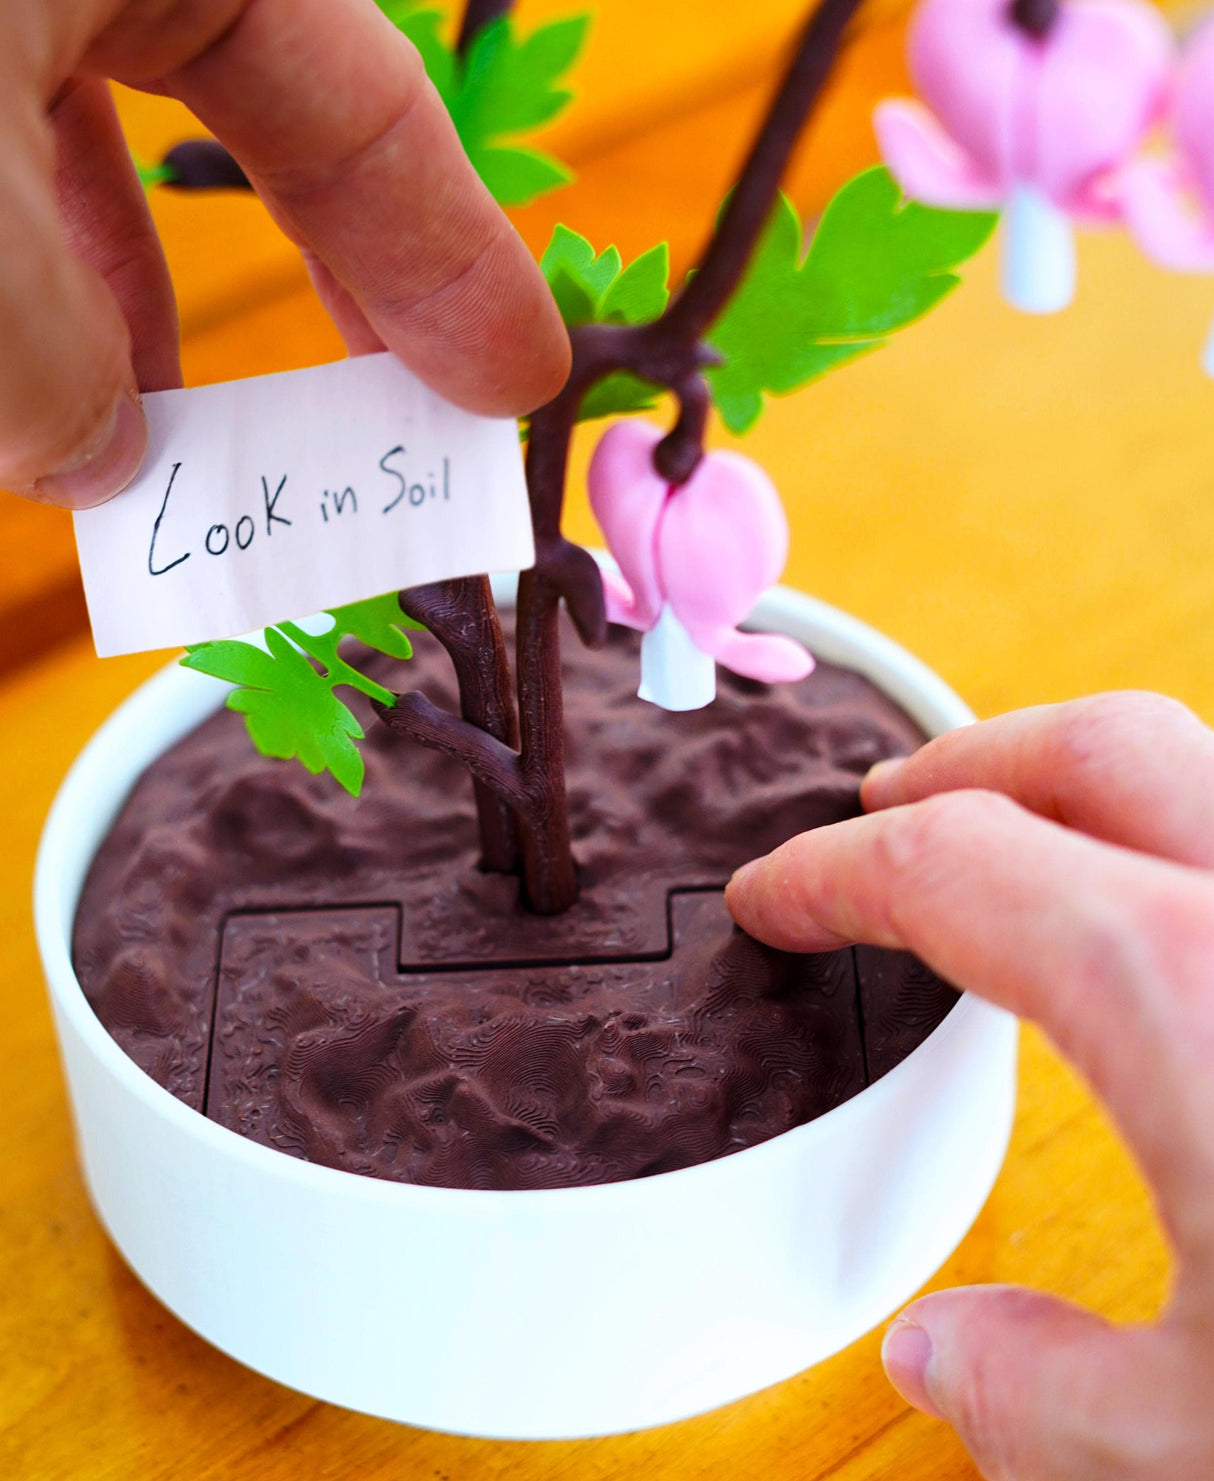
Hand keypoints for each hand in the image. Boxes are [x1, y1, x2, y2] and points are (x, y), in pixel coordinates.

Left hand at [0, 0, 569, 508]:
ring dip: (151, 293)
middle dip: (336, 277)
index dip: (456, 258)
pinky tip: (47, 365)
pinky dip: (43, 254)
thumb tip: (97, 459)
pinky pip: (8, 129)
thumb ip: (54, 349)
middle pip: (271, 109)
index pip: (367, 100)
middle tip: (399, 420)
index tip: (512, 390)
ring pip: (117, 121)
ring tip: (189, 440)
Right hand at [726, 691, 1213, 1479]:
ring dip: (1079, 791)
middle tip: (878, 815)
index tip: (773, 901)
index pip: (950, 864)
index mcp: (1182, 987)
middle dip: (960, 762)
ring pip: (1195, 770)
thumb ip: (1047, 1393)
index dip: (829, 875)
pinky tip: (1157, 946)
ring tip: (1011, 852)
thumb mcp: (1208, 1440)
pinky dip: (1171, 851)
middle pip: (1090, 749)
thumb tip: (946, 1357)